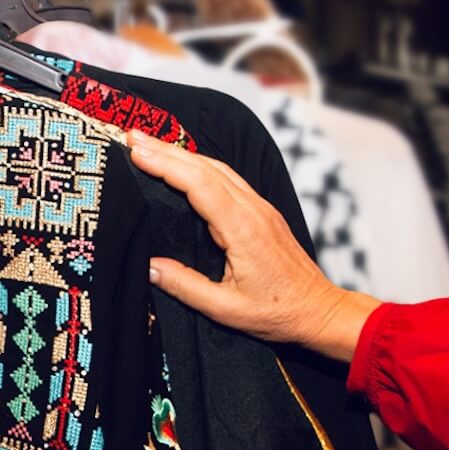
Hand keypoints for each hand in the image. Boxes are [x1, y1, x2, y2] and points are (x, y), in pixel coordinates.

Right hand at [127, 130, 380, 362]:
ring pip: (217, 169)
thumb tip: (147, 266)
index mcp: (242, 228)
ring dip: (182, 154)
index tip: (135, 152)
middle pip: (205, 167)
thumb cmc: (276, 312)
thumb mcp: (224, 308)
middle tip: (131, 137)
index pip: (198, 184)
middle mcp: (252, 209)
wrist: (318, 310)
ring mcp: (260, 207)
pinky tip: (184, 166)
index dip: (165, 165)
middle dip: (166, 149)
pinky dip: (199, 167)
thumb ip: (183, 286)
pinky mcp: (262, 212)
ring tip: (149, 146)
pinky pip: (228, 179)